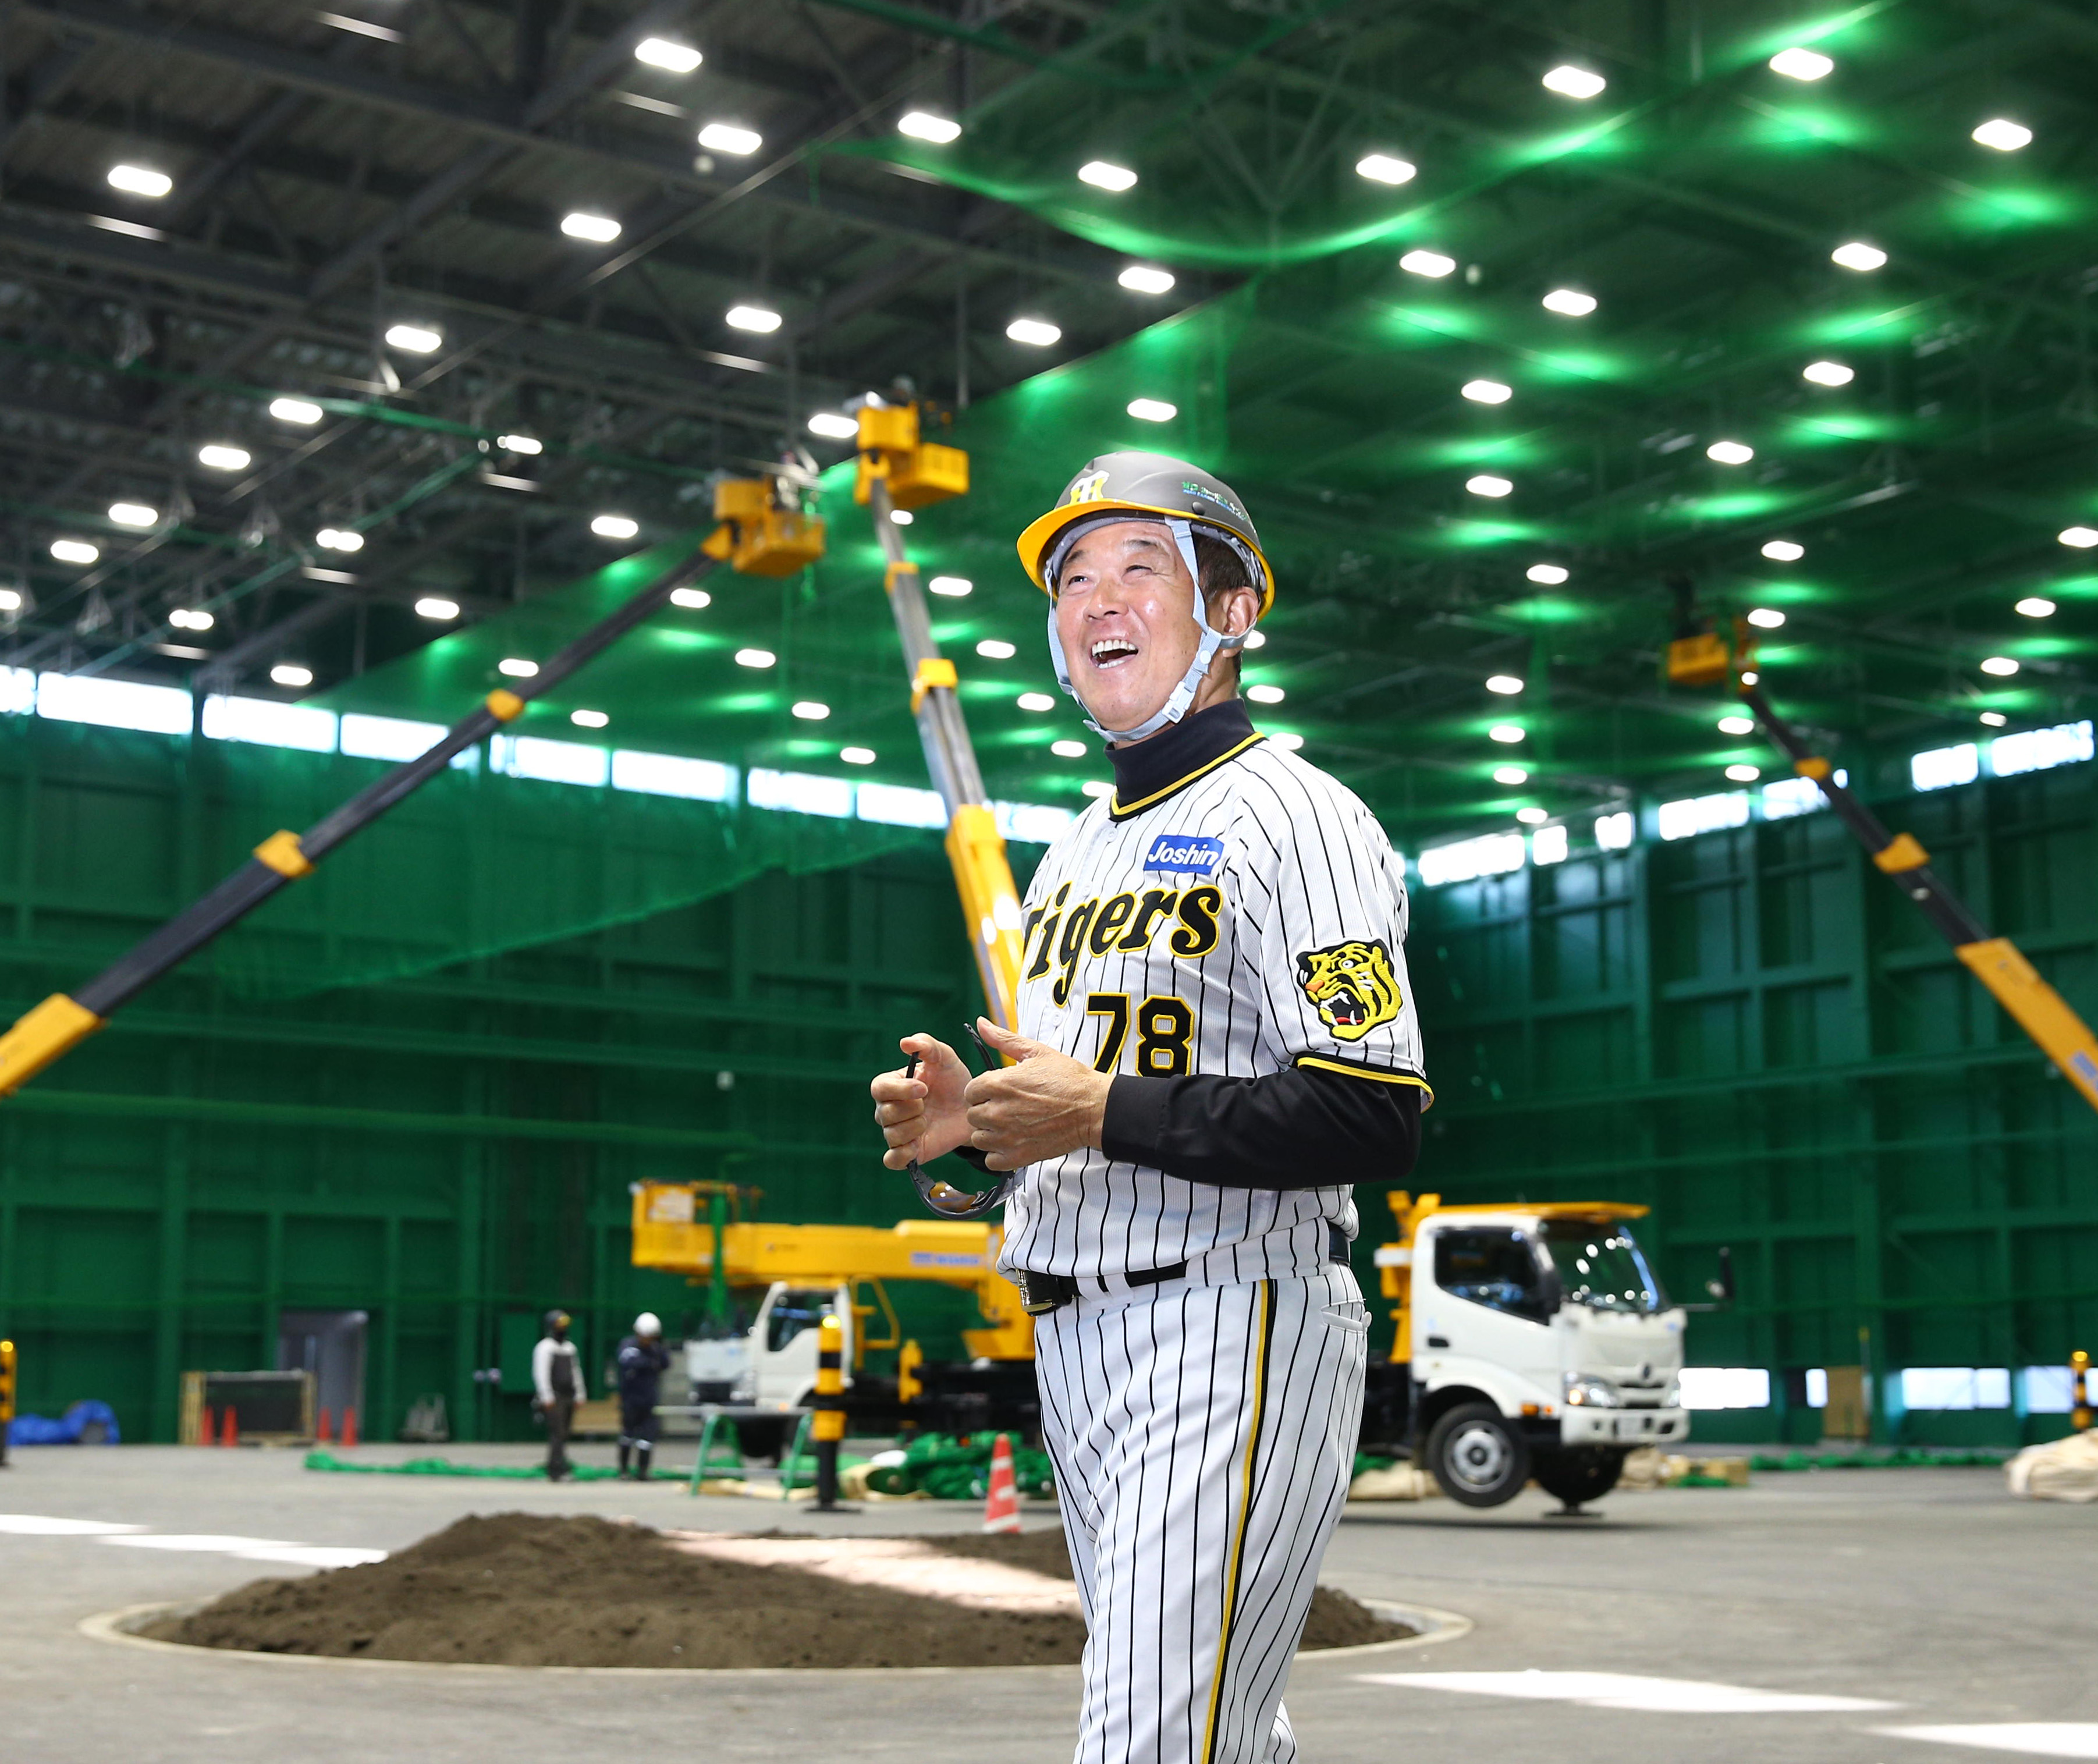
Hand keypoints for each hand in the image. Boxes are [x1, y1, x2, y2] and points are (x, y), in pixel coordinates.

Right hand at [872, 1033, 974, 1168]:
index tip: (924, 1088)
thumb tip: (904, 1042)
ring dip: (913, 1128)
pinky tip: (917, 1145)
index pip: (879, 1088)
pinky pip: (892, 1160)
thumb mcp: (945, 1058)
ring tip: (928, 1121)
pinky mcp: (909, 1152)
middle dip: (910, 1109)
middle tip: (928, 1105)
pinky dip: (902, 1155)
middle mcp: (889, 1110)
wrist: (973, 1110)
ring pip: (891, 1135)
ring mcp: (898, 1132)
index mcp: (892, 1085)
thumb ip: (926, 1045)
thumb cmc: (953, 1080)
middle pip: (884, 1113)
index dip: (899, 1089)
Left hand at [963, 1017, 1111, 1171]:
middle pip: (972, 1115)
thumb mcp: (1036, 1052)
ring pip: (979, 1138)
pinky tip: (1013, 1141)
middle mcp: (998, 1111)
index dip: (983, 1090)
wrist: (1094, 1108)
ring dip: (990, 1132)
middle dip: (985, 1110)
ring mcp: (1007, 1136)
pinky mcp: (1018, 1156)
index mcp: (999, 1083)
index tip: (998, 1092)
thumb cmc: (1068, 1079)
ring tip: (1009, 1125)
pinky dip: (999, 1153)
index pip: (970, 1091)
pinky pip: (992, 1160)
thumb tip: (981, 1023)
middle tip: (1007, 1108)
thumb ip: (1003, 1039)